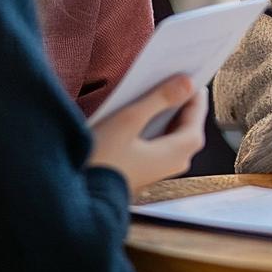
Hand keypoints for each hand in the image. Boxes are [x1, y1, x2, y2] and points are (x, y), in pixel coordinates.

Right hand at [89, 74, 206, 194]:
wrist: (74, 199)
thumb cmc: (100, 160)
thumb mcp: (129, 120)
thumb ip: (160, 99)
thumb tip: (188, 83)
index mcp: (177, 152)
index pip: (198, 116)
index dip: (195, 93)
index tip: (192, 73)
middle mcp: (173, 164)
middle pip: (188, 127)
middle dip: (183, 103)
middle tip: (175, 80)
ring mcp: (158, 171)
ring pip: (173, 135)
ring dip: (170, 115)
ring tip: (159, 93)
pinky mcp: (143, 173)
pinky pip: (160, 144)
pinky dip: (158, 127)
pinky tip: (143, 116)